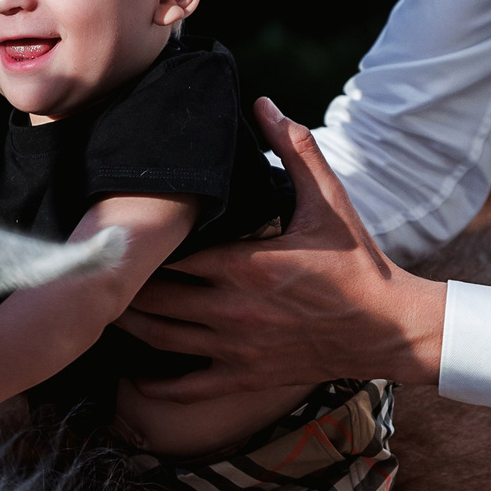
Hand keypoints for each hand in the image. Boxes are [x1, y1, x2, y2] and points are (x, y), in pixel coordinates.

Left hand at [115, 98, 446, 401]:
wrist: (389, 328)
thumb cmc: (358, 264)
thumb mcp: (328, 202)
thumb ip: (294, 149)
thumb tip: (263, 103)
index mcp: (245, 264)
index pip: (172, 251)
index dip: (142, 241)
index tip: (121, 228)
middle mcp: (231, 309)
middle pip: (153, 296)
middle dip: (125, 282)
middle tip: (101, 267)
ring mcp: (235, 347)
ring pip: (159, 338)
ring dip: (129, 324)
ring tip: (106, 306)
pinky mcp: (245, 377)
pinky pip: (187, 387)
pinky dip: (156, 384)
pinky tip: (135, 376)